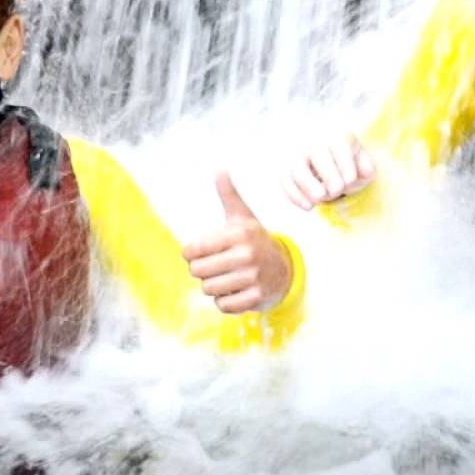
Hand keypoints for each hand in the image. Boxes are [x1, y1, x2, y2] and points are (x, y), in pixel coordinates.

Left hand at [183, 172, 291, 313]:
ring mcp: (253, 278)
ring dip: (213, 286)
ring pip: (208, 289)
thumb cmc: (254, 240)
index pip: (194, 249)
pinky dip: (224, 301)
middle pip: (198, 272)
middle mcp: (246, 255)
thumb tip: (220, 169)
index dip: (189, 253)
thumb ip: (229, 195)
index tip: (197, 252)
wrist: (284, 268)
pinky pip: (222, 305)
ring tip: (225, 276)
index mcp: (239, 234)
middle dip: (201, 270)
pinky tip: (235, 290)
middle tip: (213, 266)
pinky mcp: (256, 298)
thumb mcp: (242, 217)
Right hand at [283, 131, 375, 209]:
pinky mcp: (286, 170)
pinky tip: (309, 207)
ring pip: (297, 166)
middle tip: (336, 190)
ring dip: (308, 184)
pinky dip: (295, 195)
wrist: (327, 156)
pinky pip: (286, 181)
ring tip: (319, 198)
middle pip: (316, 152)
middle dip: (328, 174)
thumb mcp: (362, 162)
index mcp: (337, 134)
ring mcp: (297, 154)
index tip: (349, 181)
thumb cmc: (348, 162)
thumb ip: (366, 167)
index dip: (345, 165)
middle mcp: (314, 141)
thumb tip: (362, 172)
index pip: (339, 144)